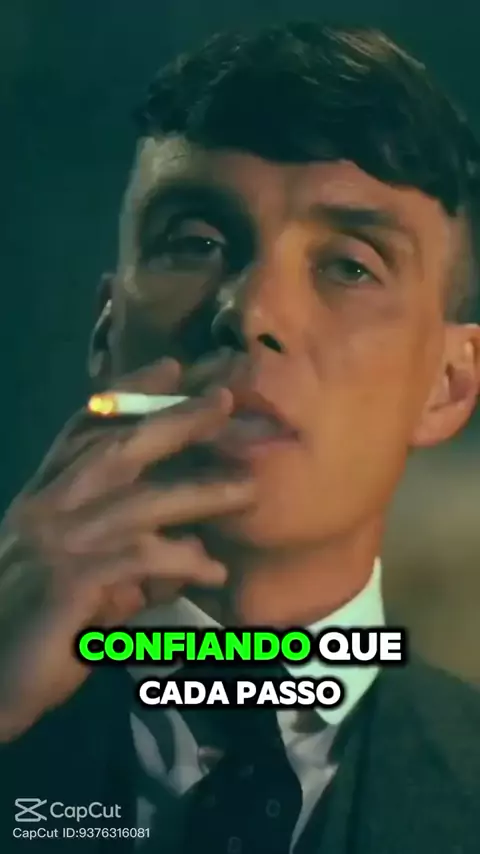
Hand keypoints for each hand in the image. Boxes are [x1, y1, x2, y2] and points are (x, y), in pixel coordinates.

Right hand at [0, 358, 253, 740]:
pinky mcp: (69, 583)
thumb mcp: (75, 578)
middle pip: (116, 448)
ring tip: (249, 490)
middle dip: (174, 421)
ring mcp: (57, 543)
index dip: (128, 395)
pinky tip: (214, 570)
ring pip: (139, 503)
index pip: (85, 430)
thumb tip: (188, 551)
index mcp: (44, 499)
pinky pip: (139, 560)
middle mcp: (47, 509)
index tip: (171, 367)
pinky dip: (182, 561)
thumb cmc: (29, 626)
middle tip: (223, 402)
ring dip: (199, 494)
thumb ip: (126, 556)